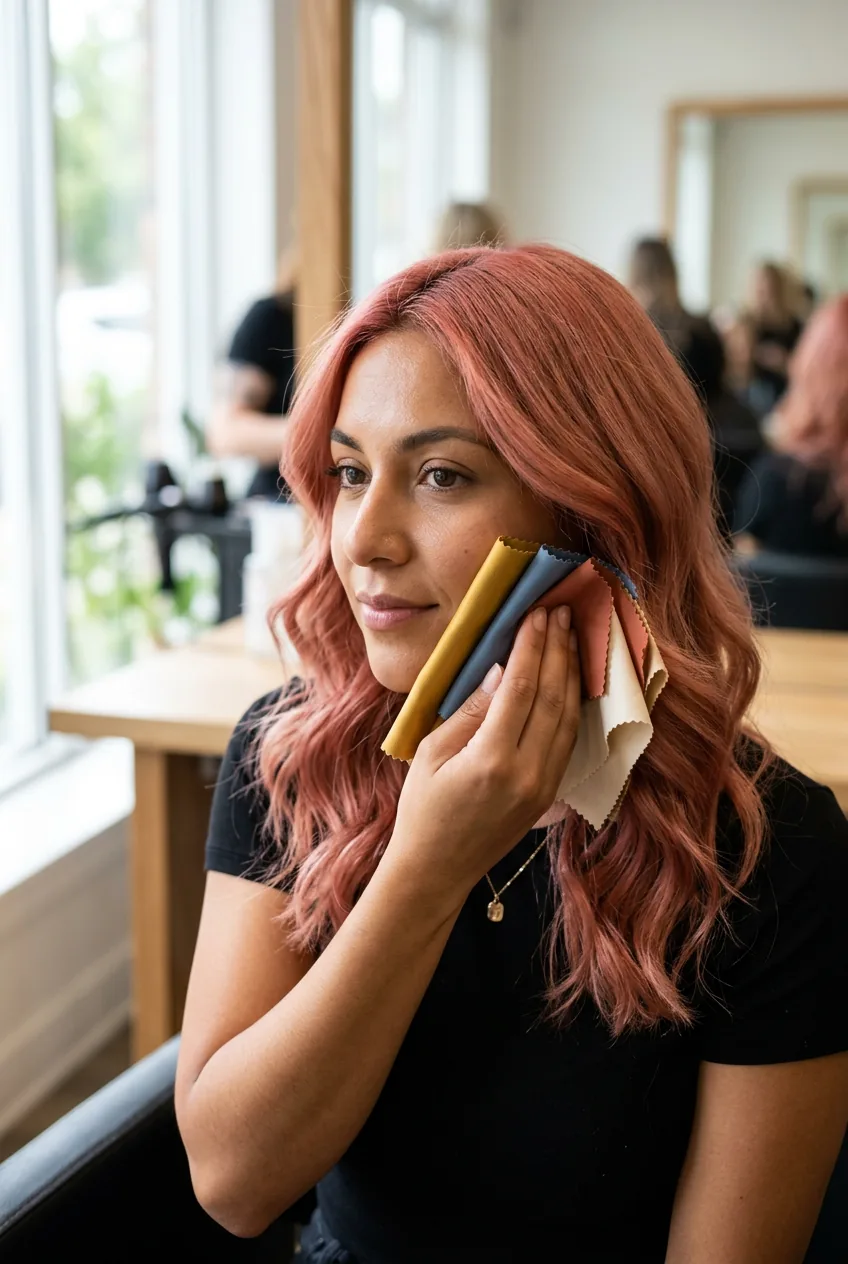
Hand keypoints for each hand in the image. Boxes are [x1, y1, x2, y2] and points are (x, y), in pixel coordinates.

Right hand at [384, 606, 579, 905]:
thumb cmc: (423, 807)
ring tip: (570, 635)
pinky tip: (570, 677)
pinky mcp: (550, 792)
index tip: (537, 612)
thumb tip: (500, 668)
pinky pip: (568, 738)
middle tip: (560, 611)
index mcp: (492, 760)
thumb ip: (471, 710)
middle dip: (558, 649)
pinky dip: (571, 702)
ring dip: (571, 671)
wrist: (438, 868)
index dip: (532, 645)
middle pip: (553, 697)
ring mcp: (544, 785)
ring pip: (568, 716)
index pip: (522, 687)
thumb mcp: (433, 752)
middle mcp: (527, 772)